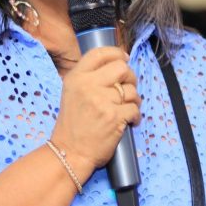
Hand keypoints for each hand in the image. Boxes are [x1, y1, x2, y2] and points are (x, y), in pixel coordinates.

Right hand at [50, 47, 140, 172]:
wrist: (69, 152)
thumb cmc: (73, 124)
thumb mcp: (72, 93)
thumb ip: (90, 77)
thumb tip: (118, 63)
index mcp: (76, 77)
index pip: (100, 53)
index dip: (116, 53)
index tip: (124, 59)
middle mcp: (88, 86)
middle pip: (121, 68)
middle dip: (130, 77)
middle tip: (127, 89)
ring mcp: (102, 101)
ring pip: (132, 90)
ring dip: (134, 99)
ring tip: (126, 109)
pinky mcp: (114, 117)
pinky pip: (135, 108)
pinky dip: (135, 116)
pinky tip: (128, 121)